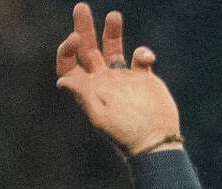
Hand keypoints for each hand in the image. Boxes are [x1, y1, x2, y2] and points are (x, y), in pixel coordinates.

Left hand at [55, 3, 182, 155]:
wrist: (157, 142)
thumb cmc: (127, 135)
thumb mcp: (102, 117)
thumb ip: (84, 96)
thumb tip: (63, 80)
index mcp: (88, 90)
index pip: (69, 65)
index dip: (67, 50)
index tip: (75, 38)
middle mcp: (102, 82)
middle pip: (87, 50)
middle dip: (83, 29)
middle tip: (80, 7)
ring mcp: (122, 79)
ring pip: (112, 48)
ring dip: (111, 32)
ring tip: (113, 15)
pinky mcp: (143, 79)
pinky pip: (139, 58)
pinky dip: (143, 53)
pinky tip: (147, 59)